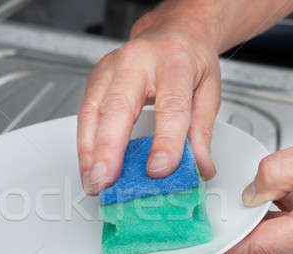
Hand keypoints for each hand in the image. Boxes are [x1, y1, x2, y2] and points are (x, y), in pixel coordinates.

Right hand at [77, 1, 222, 194]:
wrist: (173, 33)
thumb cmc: (189, 60)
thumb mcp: (208, 91)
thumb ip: (202, 131)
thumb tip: (199, 167)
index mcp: (174, 62)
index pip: (170, 105)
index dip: (164, 141)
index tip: (159, 170)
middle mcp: (137, 61)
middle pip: (118, 107)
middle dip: (109, 150)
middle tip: (106, 181)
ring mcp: (110, 68)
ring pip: (92, 111)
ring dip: (89, 152)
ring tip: (93, 182)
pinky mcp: (95, 79)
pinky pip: (84, 114)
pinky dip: (85, 145)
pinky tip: (89, 166)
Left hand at [209, 122, 292, 253]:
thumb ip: (276, 172)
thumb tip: (251, 192)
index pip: (256, 248)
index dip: (224, 251)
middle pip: (268, 241)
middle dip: (244, 224)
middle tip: (223, 206)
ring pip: (284, 235)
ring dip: (268, 216)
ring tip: (270, 190)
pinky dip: (287, 215)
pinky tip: (289, 193)